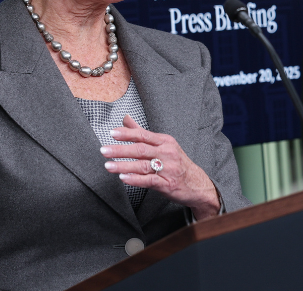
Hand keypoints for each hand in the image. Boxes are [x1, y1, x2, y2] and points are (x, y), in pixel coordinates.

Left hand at [101, 115, 219, 219]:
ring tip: (108, 165)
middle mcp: (167, 153)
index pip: (143, 135)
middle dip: (120, 149)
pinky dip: (135, 179)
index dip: (127, 134)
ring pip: (143, 165)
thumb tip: (126, 119)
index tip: (112, 133)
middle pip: (141, 149)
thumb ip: (142, 132)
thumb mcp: (163, 145)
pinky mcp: (168, 184)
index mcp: (165, 141)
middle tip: (104, 150)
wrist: (198, 184)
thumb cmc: (177, 163)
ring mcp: (168, 169)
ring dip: (124, 165)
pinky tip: (123, 178)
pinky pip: (149, 181)